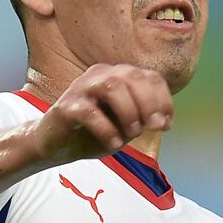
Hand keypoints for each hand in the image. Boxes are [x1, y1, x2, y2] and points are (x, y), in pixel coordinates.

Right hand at [31, 65, 173, 164]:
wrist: (56, 146)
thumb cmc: (94, 133)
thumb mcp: (126, 126)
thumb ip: (143, 119)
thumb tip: (161, 120)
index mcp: (118, 76)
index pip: (149, 77)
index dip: (163, 100)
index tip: (166, 126)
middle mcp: (100, 75)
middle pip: (132, 76)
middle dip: (149, 103)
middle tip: (154, 128)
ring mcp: (81, 88)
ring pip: (111, 86)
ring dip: (129, 111)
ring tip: (133, 133)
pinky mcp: (66, 107)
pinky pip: (89, 112)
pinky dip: (106, 128)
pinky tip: (114, 143)